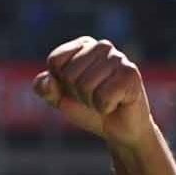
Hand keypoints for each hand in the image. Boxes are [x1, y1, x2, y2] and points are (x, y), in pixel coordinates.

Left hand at [35, 37, 156, 147]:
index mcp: (82, 45)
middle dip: (77, 94)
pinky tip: (117, 104)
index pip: (55, 61)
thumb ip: (43, 87)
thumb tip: (50, 79)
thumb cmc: (86, 108)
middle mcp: (102, 46)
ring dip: (91, 102)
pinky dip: (104, 107)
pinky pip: (102, 97)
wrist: (118, 129)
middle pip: (69, 75)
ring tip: (105, 100)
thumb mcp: (57, 98)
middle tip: (93, 97)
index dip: (60, 82)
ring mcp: (119, 58)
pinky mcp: (131, 74)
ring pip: (85, 86)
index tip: (75, 88)